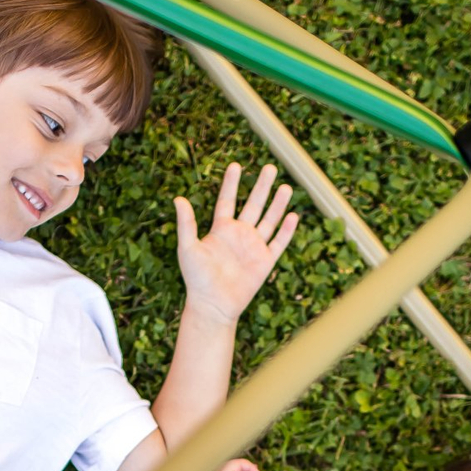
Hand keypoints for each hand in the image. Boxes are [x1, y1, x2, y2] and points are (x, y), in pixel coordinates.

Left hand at [174, 162, 298, 324]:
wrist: (213, 305)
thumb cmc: (196, 278)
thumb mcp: (188, 248)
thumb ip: (186, 223)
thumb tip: (178, 199)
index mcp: (221, 230)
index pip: (228, 201)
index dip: (231, 184)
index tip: (236, 165)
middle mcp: (239, 235)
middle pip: (253, 205)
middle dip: (261, 187)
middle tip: (270, 167)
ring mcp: (253, 247)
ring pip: (269, 220)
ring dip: (277, 204)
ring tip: (286, 187)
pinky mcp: (265, 261)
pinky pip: (278, 243)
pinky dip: (285, 230)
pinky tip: (292, 216)